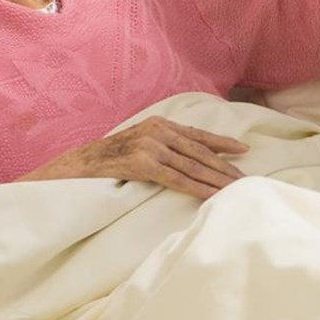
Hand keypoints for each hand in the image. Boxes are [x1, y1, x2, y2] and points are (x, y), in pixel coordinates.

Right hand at [21, 116, 248, 200]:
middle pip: (200, 152)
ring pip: (192, 166)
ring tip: (235, 190)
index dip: (222, 143)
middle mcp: (157, 130)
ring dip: (216, 179)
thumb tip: (187, 157)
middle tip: (246, 179)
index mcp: (158, 124)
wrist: (74, 166)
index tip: (244, 151)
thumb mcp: (137, 145)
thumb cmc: (106, 161)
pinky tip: (212, 196)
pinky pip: (177, 179)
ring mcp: (150, 145)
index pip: (197, 135)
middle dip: (225, 167)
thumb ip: (161, 146)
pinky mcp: (142, 164)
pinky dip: (197, 188)